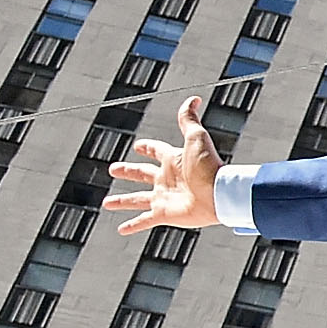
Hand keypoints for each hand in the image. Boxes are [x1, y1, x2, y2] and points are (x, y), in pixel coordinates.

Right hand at [104, 97, 224, 234]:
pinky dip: (133, 225)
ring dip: (122, 201)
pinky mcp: (164, 214)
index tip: (138, 145)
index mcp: (173, 160)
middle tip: (113, 169)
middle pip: (142, 174)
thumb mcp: (196, 138)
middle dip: (128, 171)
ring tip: (107, 203)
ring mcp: (164, 198)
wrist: (219, 194)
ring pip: (137, 199)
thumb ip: (189, 119)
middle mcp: (167, 179)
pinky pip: (144, 221)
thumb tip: (193, 98)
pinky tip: (122, 229)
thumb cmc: (209, 166)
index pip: (156, 151)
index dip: (147, 147)